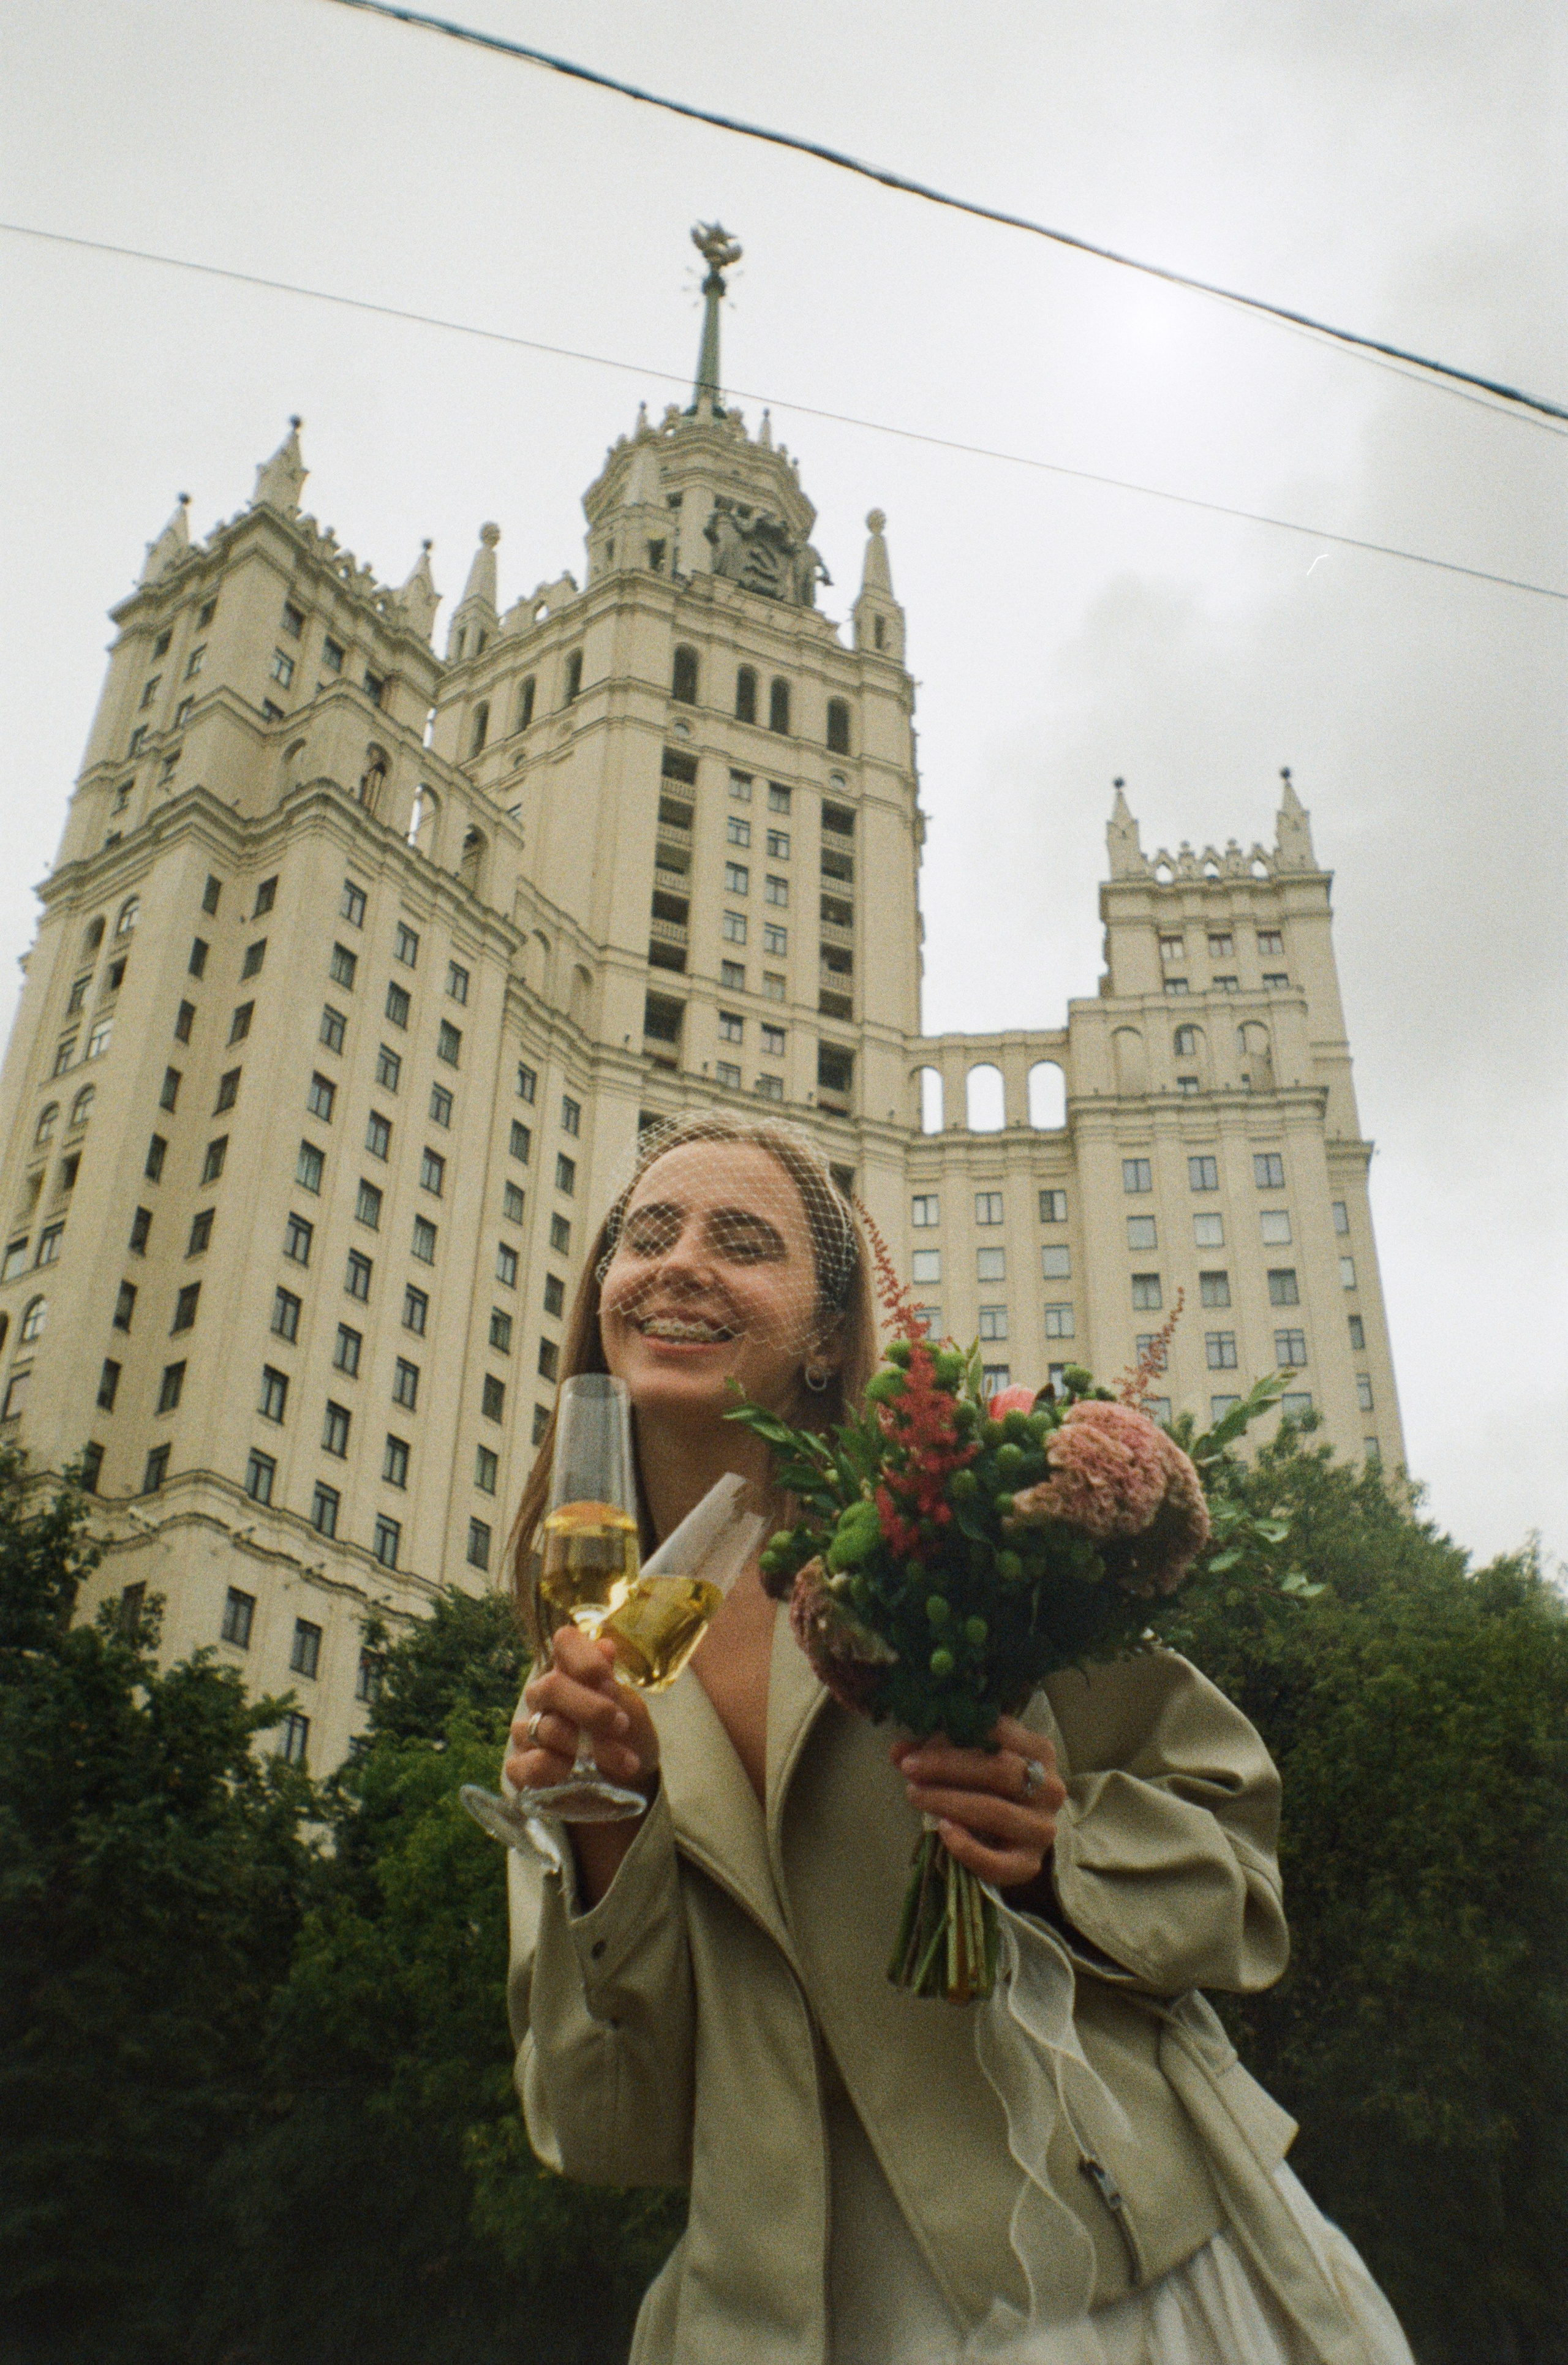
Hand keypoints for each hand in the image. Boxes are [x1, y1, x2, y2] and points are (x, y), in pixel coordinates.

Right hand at [505, 1625, 660, 1799]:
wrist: (629, 1786)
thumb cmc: (628, 1738)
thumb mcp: (630, 1711)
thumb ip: (612, 1684)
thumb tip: (606, 1646)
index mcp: (572, 1672)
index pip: (565, 1642)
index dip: (584, 1658)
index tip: (609, 1682)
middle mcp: (544, 1697)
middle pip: (551, 1686)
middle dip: (591, 1708)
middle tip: (622, 1725)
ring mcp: (527, 1731)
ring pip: (546, 1728)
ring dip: (591, 1747)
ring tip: (625, 1762)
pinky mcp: (520, 1767)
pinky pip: (527, 1764)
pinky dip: (554, 1769)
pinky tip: (574, 1773)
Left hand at [891, 1718, 1066, 1889]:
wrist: (1023, 1837)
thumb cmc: (994, 1788)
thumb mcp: (975, 1762)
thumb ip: (939, 1750)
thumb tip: (898, 1750)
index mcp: (1039, 1751)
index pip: (999, 1733)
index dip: (956, 1736)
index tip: (921, 1745)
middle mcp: (1049, 1788)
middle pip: (997, 1770)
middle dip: (947, 1767)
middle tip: (909, 1767)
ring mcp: (1041, 1828)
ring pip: (994, 1812)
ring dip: (948, 1801)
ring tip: (914, 1794)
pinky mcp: (1028, 1864)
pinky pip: (997, 1861)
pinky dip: (967, 1847)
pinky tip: (943, 1830)